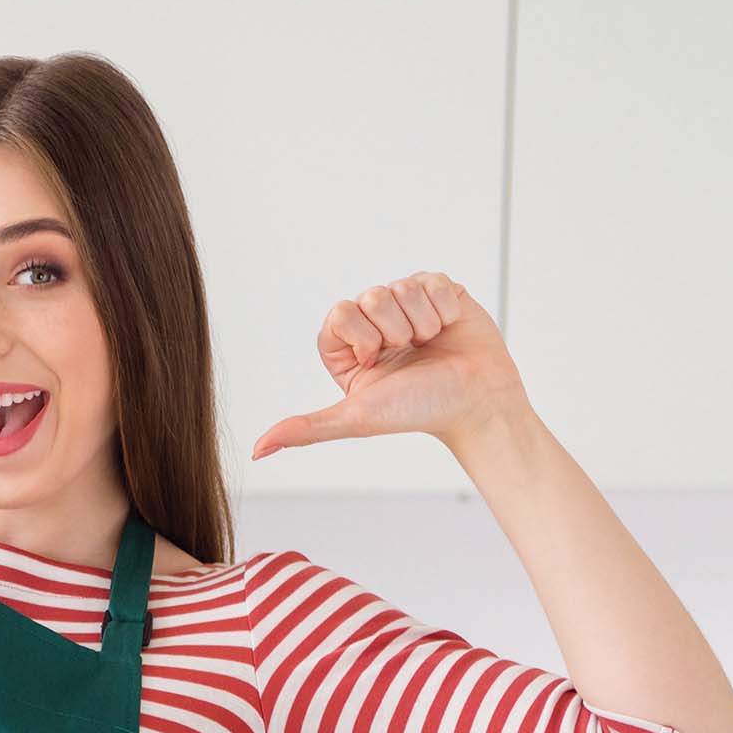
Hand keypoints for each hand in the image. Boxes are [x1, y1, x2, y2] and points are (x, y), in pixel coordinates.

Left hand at [251, 272, 522, 459]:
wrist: (475, 402)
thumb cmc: (418, 410)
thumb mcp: (356, 418)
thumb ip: (307, 428)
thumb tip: (258, 450)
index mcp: (347, 346)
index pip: (339, 314)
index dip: (361, 337)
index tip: (376, 362)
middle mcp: (374, 322)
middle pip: (371, 297)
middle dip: (394, 331)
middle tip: (408, 355)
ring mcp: (406, 303)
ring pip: (403, 287)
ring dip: (422, 323)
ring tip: (429, 346)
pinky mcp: (438, 290)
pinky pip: (433, 282)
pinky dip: (444, 310)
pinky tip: (447, 331)